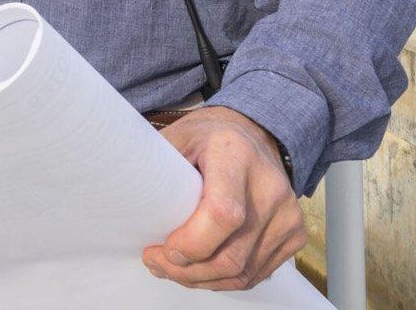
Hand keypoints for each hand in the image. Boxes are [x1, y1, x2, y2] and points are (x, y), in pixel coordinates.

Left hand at [145, 107, 306, 290]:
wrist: (254, 135)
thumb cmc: (209, 139)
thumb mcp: (177, 137)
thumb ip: (154, 167)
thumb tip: (121, 198)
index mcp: (235, 156)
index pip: (223, 214)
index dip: (190, 243)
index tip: (161, 247)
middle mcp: (270, 187)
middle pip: (231, 255)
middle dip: (186, 270)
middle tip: (156, 262)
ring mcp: (287, 214)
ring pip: (242, 272)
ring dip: (201, 280)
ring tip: (172, 268)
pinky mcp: (294, 234)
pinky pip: (256, 274)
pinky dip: (224, 279)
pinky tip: (200, 269)